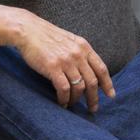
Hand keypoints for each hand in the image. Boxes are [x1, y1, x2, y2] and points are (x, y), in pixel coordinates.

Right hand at [0, 5, 115, 111]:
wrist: (28, 30)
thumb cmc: (47, 37)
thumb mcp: (70, 41)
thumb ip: (80, 54)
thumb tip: (88, 72)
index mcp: (84, 47)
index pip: (101, 68)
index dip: (108, 84)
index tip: (111, 95)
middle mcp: (78, 54)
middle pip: (92, 81)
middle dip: (94, 98)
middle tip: (92, 108)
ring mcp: (66, 61)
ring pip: (79, 87)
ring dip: (76, 100)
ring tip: (72, 105)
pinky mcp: (53, 67)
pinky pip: (64, 89)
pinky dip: (64, 99)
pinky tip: (62, 103)